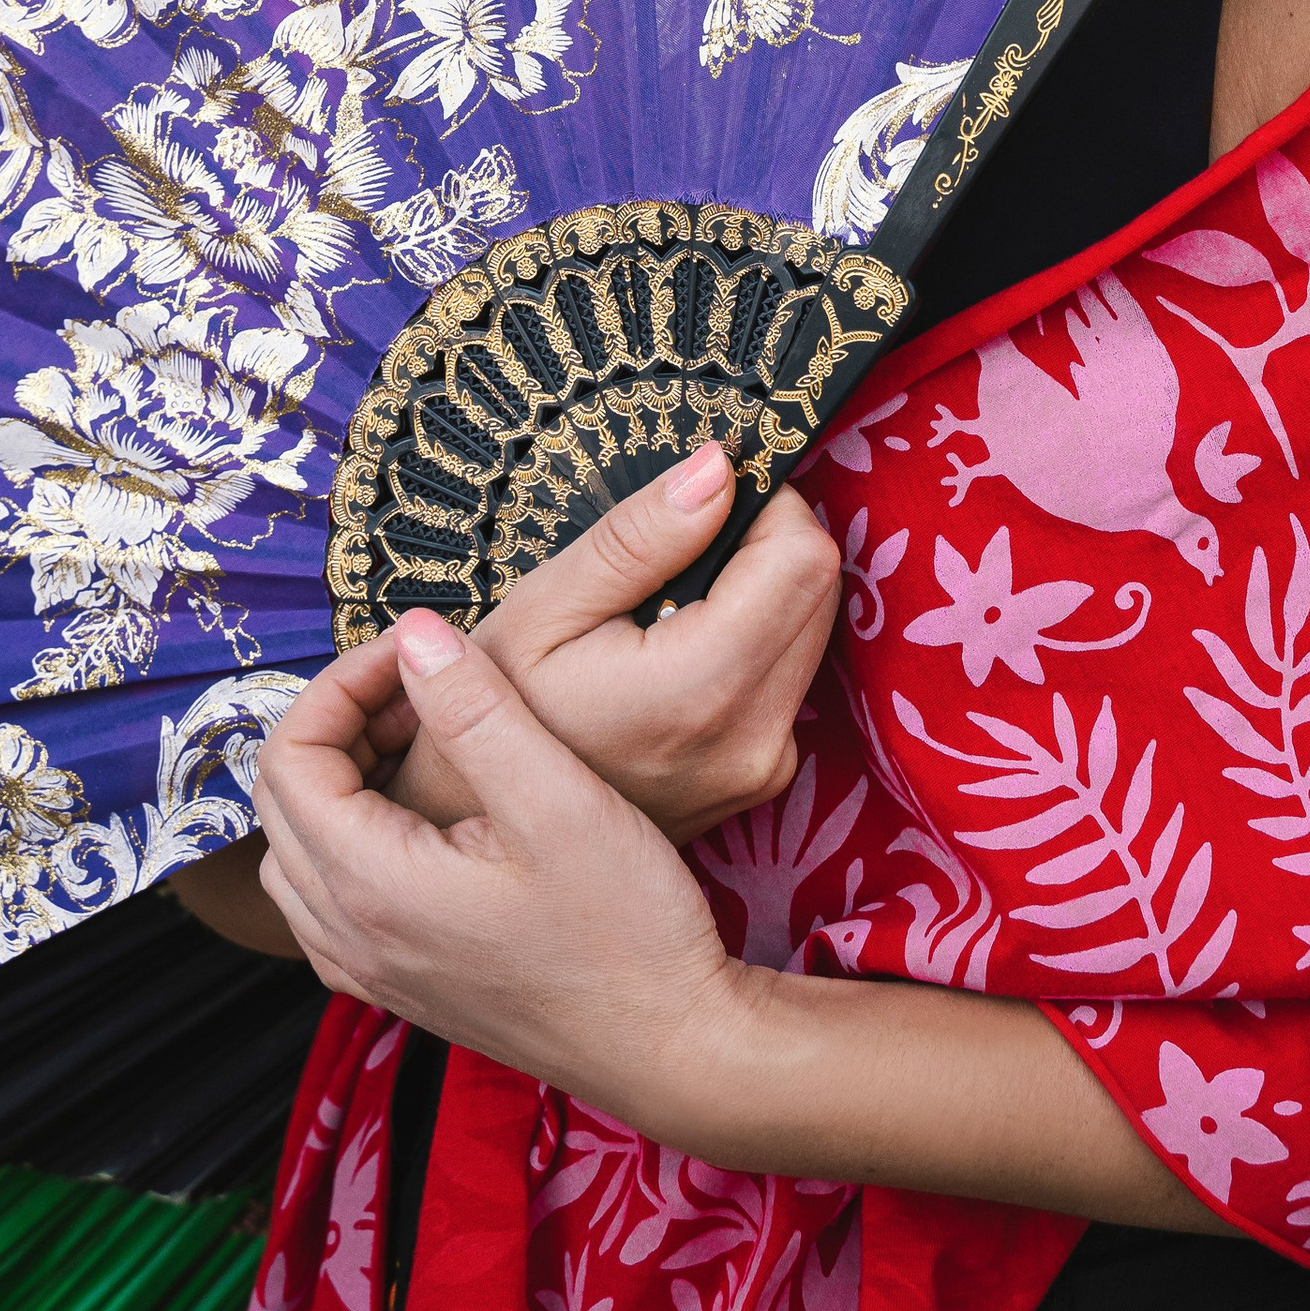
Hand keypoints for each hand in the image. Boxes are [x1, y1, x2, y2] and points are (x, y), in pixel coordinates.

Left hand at [254, 611, 743, 1121]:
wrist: (670, 1046)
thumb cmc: (627, 930)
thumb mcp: (558, 800)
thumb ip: (476, 711)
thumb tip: (415, 634)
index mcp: (373, 886)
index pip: (290, 758)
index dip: (341, 684)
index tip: (413, 649)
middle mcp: (352, 938)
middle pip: (283, 802)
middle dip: (338, 722)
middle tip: (420, 685)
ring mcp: (374, 973)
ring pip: (298, 855)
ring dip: (340, 782)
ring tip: (421, 743)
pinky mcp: (404, 988)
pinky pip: (328, 905)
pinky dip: (349, 843)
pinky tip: (422, 823)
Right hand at [390, 445, 842, 845]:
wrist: (489, 842)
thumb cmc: (494, 715)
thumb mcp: (540, 610)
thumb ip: (637, 538)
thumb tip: (719, 468)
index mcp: (698, 691)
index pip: (802, 559)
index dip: (767, 505)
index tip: (707, 498)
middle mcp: (752, 740)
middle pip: (820, 591)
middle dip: (768, 542)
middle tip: (681, 545)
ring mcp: (763, 768)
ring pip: (813, 630)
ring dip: (762, 592)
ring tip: (669, 601)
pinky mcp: (762, 778)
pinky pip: (790, 675)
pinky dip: (754, 641)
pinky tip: (679, 649)